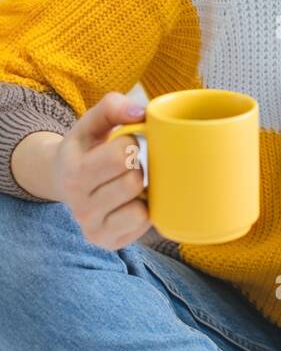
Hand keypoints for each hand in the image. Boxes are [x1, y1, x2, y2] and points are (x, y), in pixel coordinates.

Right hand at [52, 92, 151, 250]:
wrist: (65, 181)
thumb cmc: (87, 148)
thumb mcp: (92, 122)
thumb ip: (113, 106)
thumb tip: (141, 113)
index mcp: (73, 173)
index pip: (121, 154)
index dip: (130, 142)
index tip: (124, 142)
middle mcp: (79, 207)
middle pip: (133, 182)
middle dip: (137, 167)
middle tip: (128, 165)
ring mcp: (93, 229)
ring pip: (141, 209)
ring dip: (142, 191)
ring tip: (129, 183)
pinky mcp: (110, 243)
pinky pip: (144, 225)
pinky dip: (145, 211)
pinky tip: (132, 202)